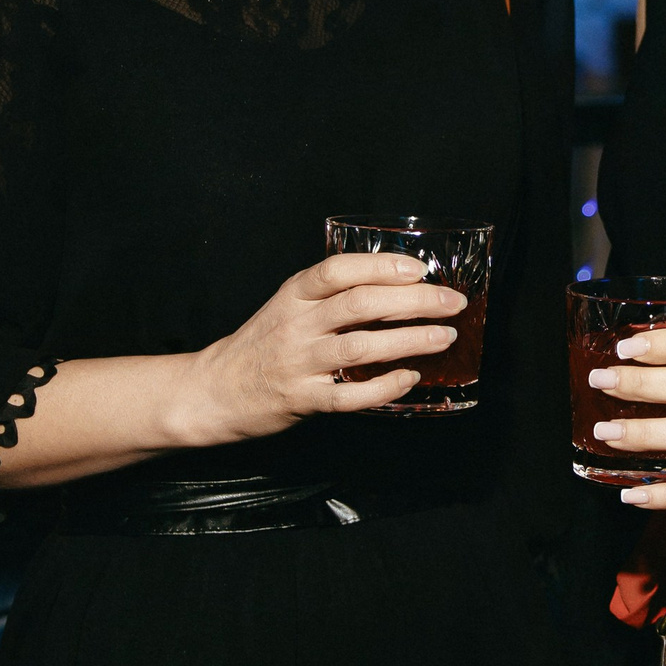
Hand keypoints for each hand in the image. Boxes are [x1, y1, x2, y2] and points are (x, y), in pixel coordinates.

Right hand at [183, 251, 466, 439]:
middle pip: (360, 304)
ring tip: (445, 337)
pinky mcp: (302, 399)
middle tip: (452, 303)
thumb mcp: (288, 308)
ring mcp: (298, 363)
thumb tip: (399, 288)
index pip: (338, 271)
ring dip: (409, 340)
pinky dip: (384, 387)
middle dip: (413, 301)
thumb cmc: (262, 345)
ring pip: (361, 347)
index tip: (419, 268)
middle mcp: (296, 324)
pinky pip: (350, 395)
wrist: (214, 391)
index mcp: (293, 295)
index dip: (381, 266)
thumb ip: (331, 298)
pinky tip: (410, 378)